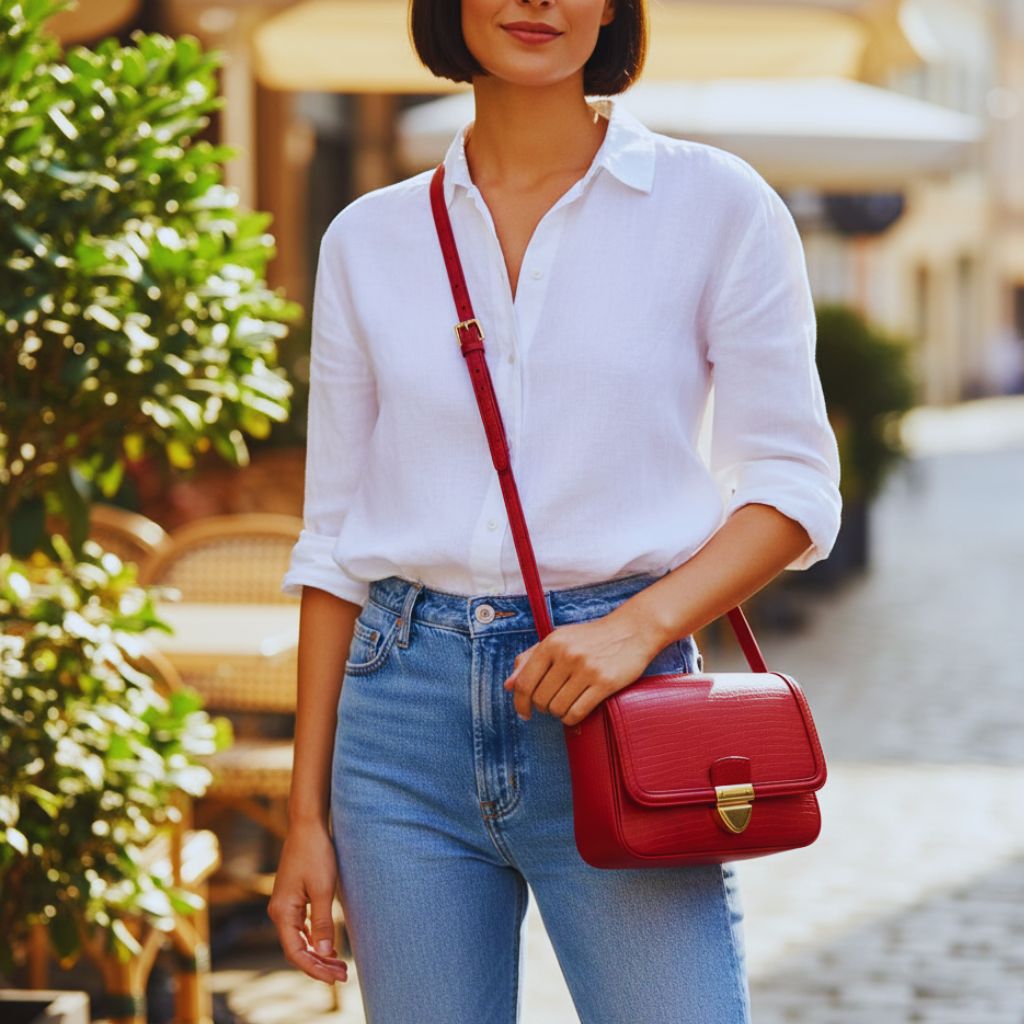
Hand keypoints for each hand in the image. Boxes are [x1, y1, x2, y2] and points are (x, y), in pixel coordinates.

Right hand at [267, 824, 348, 985]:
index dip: (314, 968)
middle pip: (297, 949)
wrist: (307, 826)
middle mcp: (279, 912)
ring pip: (299, 940)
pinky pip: (301, 928)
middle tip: (342, 976)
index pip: (296, 952)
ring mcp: (285, 906)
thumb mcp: (322, 889)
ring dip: (318, 954)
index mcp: (282, 912)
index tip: (334, 978)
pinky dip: (314, 939)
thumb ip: (322, 922)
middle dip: (319, 965)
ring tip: (339, 966)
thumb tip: (323, 952)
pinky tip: (328, 946)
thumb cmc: (316, 854)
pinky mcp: (292, 899)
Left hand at [501, 606, 660, 726]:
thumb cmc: (591, 638)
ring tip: (567, 704)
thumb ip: (530, 659)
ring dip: (559, 713)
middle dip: (543, 707)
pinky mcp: (605, 682)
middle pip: (540, 699)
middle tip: (553, 703)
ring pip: (557, 708)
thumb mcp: (559, 640)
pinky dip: (572, 718)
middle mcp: (567, 655)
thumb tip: (508, 685)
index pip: (525, 682)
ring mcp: (586, 669)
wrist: (632, 630)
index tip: (524, 713)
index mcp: (552, 643)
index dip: (519, 703)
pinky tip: (576, 710)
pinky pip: (577, 712)